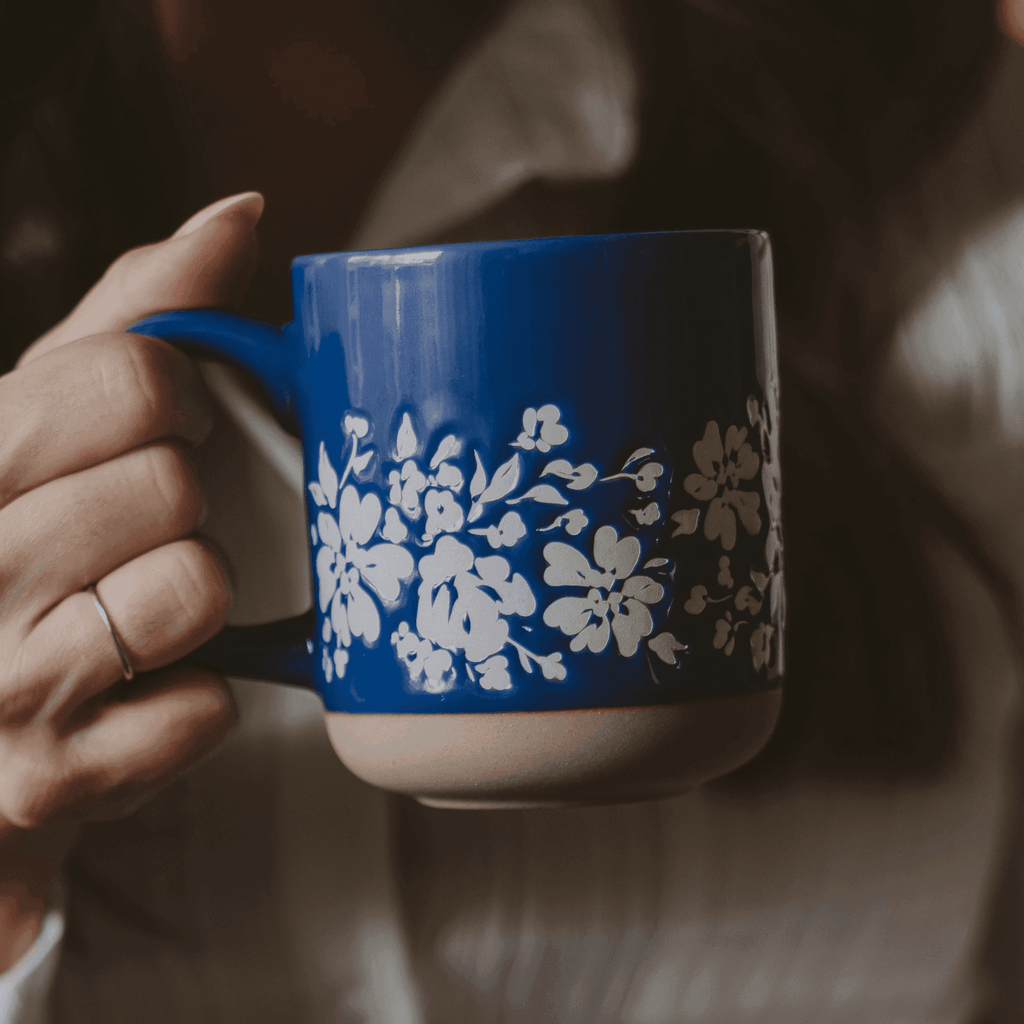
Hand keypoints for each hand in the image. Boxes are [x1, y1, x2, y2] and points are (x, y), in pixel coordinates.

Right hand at [0, 192, 263, 970]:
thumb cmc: (22, 560)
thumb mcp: (44, 427)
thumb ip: (131, 317)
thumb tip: (235, 212)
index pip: (128, 376)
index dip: (178, 399)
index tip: (168, 423)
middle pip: (172, 484)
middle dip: (186, 505)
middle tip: (146, 531)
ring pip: (192, 588)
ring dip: (197, 598)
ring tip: (145, 611)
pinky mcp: (47, 782)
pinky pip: (204, 708)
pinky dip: (201, 700)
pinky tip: (147, 691)